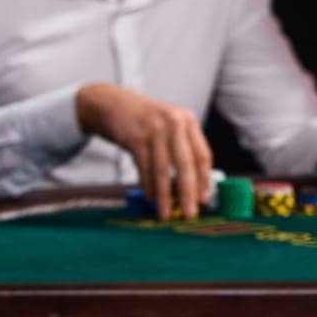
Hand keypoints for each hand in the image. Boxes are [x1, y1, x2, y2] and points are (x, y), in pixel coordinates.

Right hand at [75, 82, 211, 219]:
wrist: (111, 103)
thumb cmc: (144, 120)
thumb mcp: (169, 126)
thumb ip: (182, 148)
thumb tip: (193, 184)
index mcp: (188, 121)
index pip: (203, 154)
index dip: (204, 179)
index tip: (204, 199)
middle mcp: (174, 123)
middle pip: (186, 164)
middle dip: (189, 192)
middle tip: (189, 213)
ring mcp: (154, 130)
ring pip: (163, 170)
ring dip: (165, 195)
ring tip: (165, 212)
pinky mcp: (135, 138)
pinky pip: (144, 168)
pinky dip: (148, 186)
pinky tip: (151, 197)